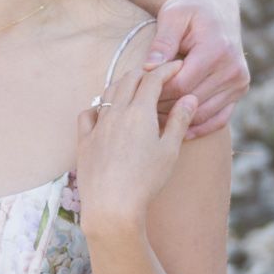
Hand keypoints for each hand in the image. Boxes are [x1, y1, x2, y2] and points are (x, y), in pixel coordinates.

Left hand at [76, 53, 197, 235]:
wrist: (112, 207)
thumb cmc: (146, 181)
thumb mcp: (169, 151)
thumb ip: (179, 121)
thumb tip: (189, 98)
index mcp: (139, 112)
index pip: (153, 78)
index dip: (166, 68)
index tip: (177, 66)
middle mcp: (115, 113)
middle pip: (128, 79)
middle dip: (144, 72)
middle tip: (157, 74)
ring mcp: (97, 126)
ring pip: (108, 93)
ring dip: (122, 85)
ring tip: (133, 89)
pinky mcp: (84, 141)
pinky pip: (88, 114)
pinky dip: (97, 107)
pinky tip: (104, 113)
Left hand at [147, 0, 246, 134]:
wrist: (217, 5)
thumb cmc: (189, 8)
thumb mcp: (172, 16)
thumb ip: (162, 42)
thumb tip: (148, 68)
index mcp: (217, 50)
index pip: (182, 84)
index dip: (158, 93)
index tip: (138, 95)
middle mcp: (233, 69)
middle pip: (192, 100)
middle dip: (165, 107)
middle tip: (140, 113)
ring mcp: (239, 81)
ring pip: (204, 113)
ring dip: (179, 119)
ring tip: (154, 121)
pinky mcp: (240, 89)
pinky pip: (220, 117)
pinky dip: (200, 125)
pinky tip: (179, 130)